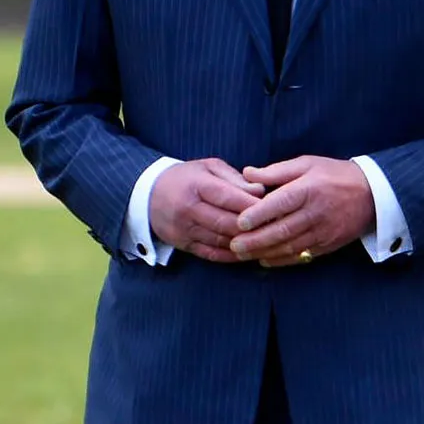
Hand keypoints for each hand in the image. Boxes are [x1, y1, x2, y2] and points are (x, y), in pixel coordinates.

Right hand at [148, 158, 265, 262]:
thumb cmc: (186, 178)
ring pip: (221, 240)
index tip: (274, 207)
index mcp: (195, 185)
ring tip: (268, 240)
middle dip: (254, 226)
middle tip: (277, 226)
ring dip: (246, 243)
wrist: (147, 193)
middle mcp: (188, 209)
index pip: (228, 197)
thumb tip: (260, 191)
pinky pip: (212, 254)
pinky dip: (232, 255)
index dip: (253, 204)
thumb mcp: (208, 167)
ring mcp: (184, 229)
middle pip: (227, 222)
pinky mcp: (183, 244)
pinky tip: (249, 252)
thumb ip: (235, 178)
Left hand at [230, 156, 376, 266]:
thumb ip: (276, 171)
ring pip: (290, 246)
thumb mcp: (307, 164)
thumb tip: (246, 174)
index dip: (259, 214)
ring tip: (243, 255)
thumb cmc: (335, 175)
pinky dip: (282, 260)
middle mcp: (316, 212)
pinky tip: (265, 259)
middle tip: (234, 245)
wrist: (373, 193)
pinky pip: (302, 255)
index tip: (239, 221)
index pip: (280, 203)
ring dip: (265, 252)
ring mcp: (324, 231)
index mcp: (309, 189)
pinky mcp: (329, 244)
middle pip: (282, 229)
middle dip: (256, 240)